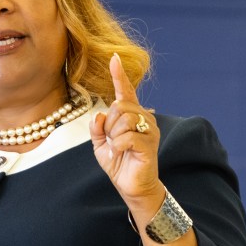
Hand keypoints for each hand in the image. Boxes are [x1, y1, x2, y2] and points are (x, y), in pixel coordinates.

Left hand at [89, 53, 165, 214]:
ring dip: (113, 135)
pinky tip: (120, 153)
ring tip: (117, 148)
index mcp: (132, 115)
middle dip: (108, 124)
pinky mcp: (149, 143)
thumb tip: (98, 115)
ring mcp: (149, 130)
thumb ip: (96, 128)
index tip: (114, 59)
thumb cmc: (119, 163)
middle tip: (110, 140)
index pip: (126, 91)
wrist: (132, 186)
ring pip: (124, 119)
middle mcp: (144, 118)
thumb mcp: (100, 145)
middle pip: (119, 106)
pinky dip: (117, 145)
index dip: (119, 75)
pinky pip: (127, 136)